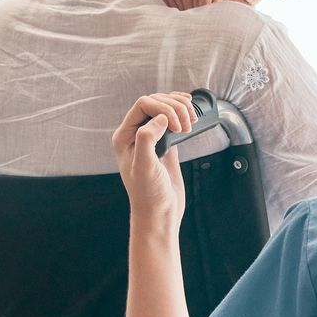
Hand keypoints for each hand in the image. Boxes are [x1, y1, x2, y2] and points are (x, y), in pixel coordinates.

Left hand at [112, 91, 195, 228]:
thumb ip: (147, 138)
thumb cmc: (149, 194)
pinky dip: (184, 114)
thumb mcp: (144, 167)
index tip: (176, 125)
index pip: (142, 105)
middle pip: (155, 103)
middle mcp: (135, 135)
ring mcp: (152, 138)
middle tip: (187, 125)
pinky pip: (173, 121)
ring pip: (165, 109)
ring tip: (191, 121)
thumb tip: (160, 118)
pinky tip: (192, 117)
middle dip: (174, 108)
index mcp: (124, 136)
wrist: (160, 213)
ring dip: (181, 109)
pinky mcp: (166, 144)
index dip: (162, 108)